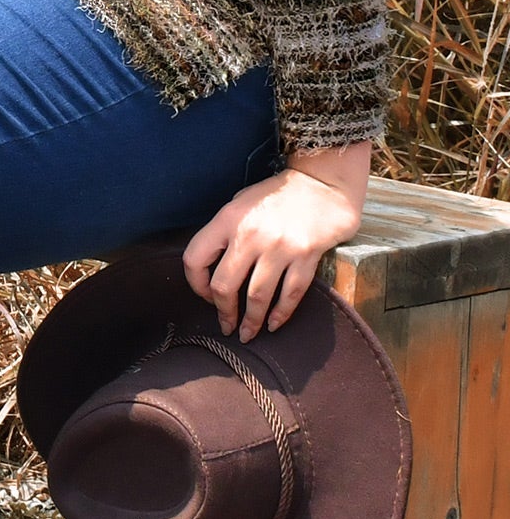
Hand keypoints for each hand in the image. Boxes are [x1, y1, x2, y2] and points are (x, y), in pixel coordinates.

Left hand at [182, 167, 364, 342]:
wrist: (323, 184)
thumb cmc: (277, 195)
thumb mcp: (240, 202)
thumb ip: (224, 232)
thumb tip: (212, 269)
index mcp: (228, 219)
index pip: (195, 258)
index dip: (196, 284)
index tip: (206, 295)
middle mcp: (251, 234)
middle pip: (225, 285)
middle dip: (224, 312)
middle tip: (226, 325)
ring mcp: (280, 247)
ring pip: (257, 296)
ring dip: (250, 321)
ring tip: (247, 334)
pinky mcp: (307, 256)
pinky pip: (290, 294)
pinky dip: (281, 314)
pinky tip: (274, 324)